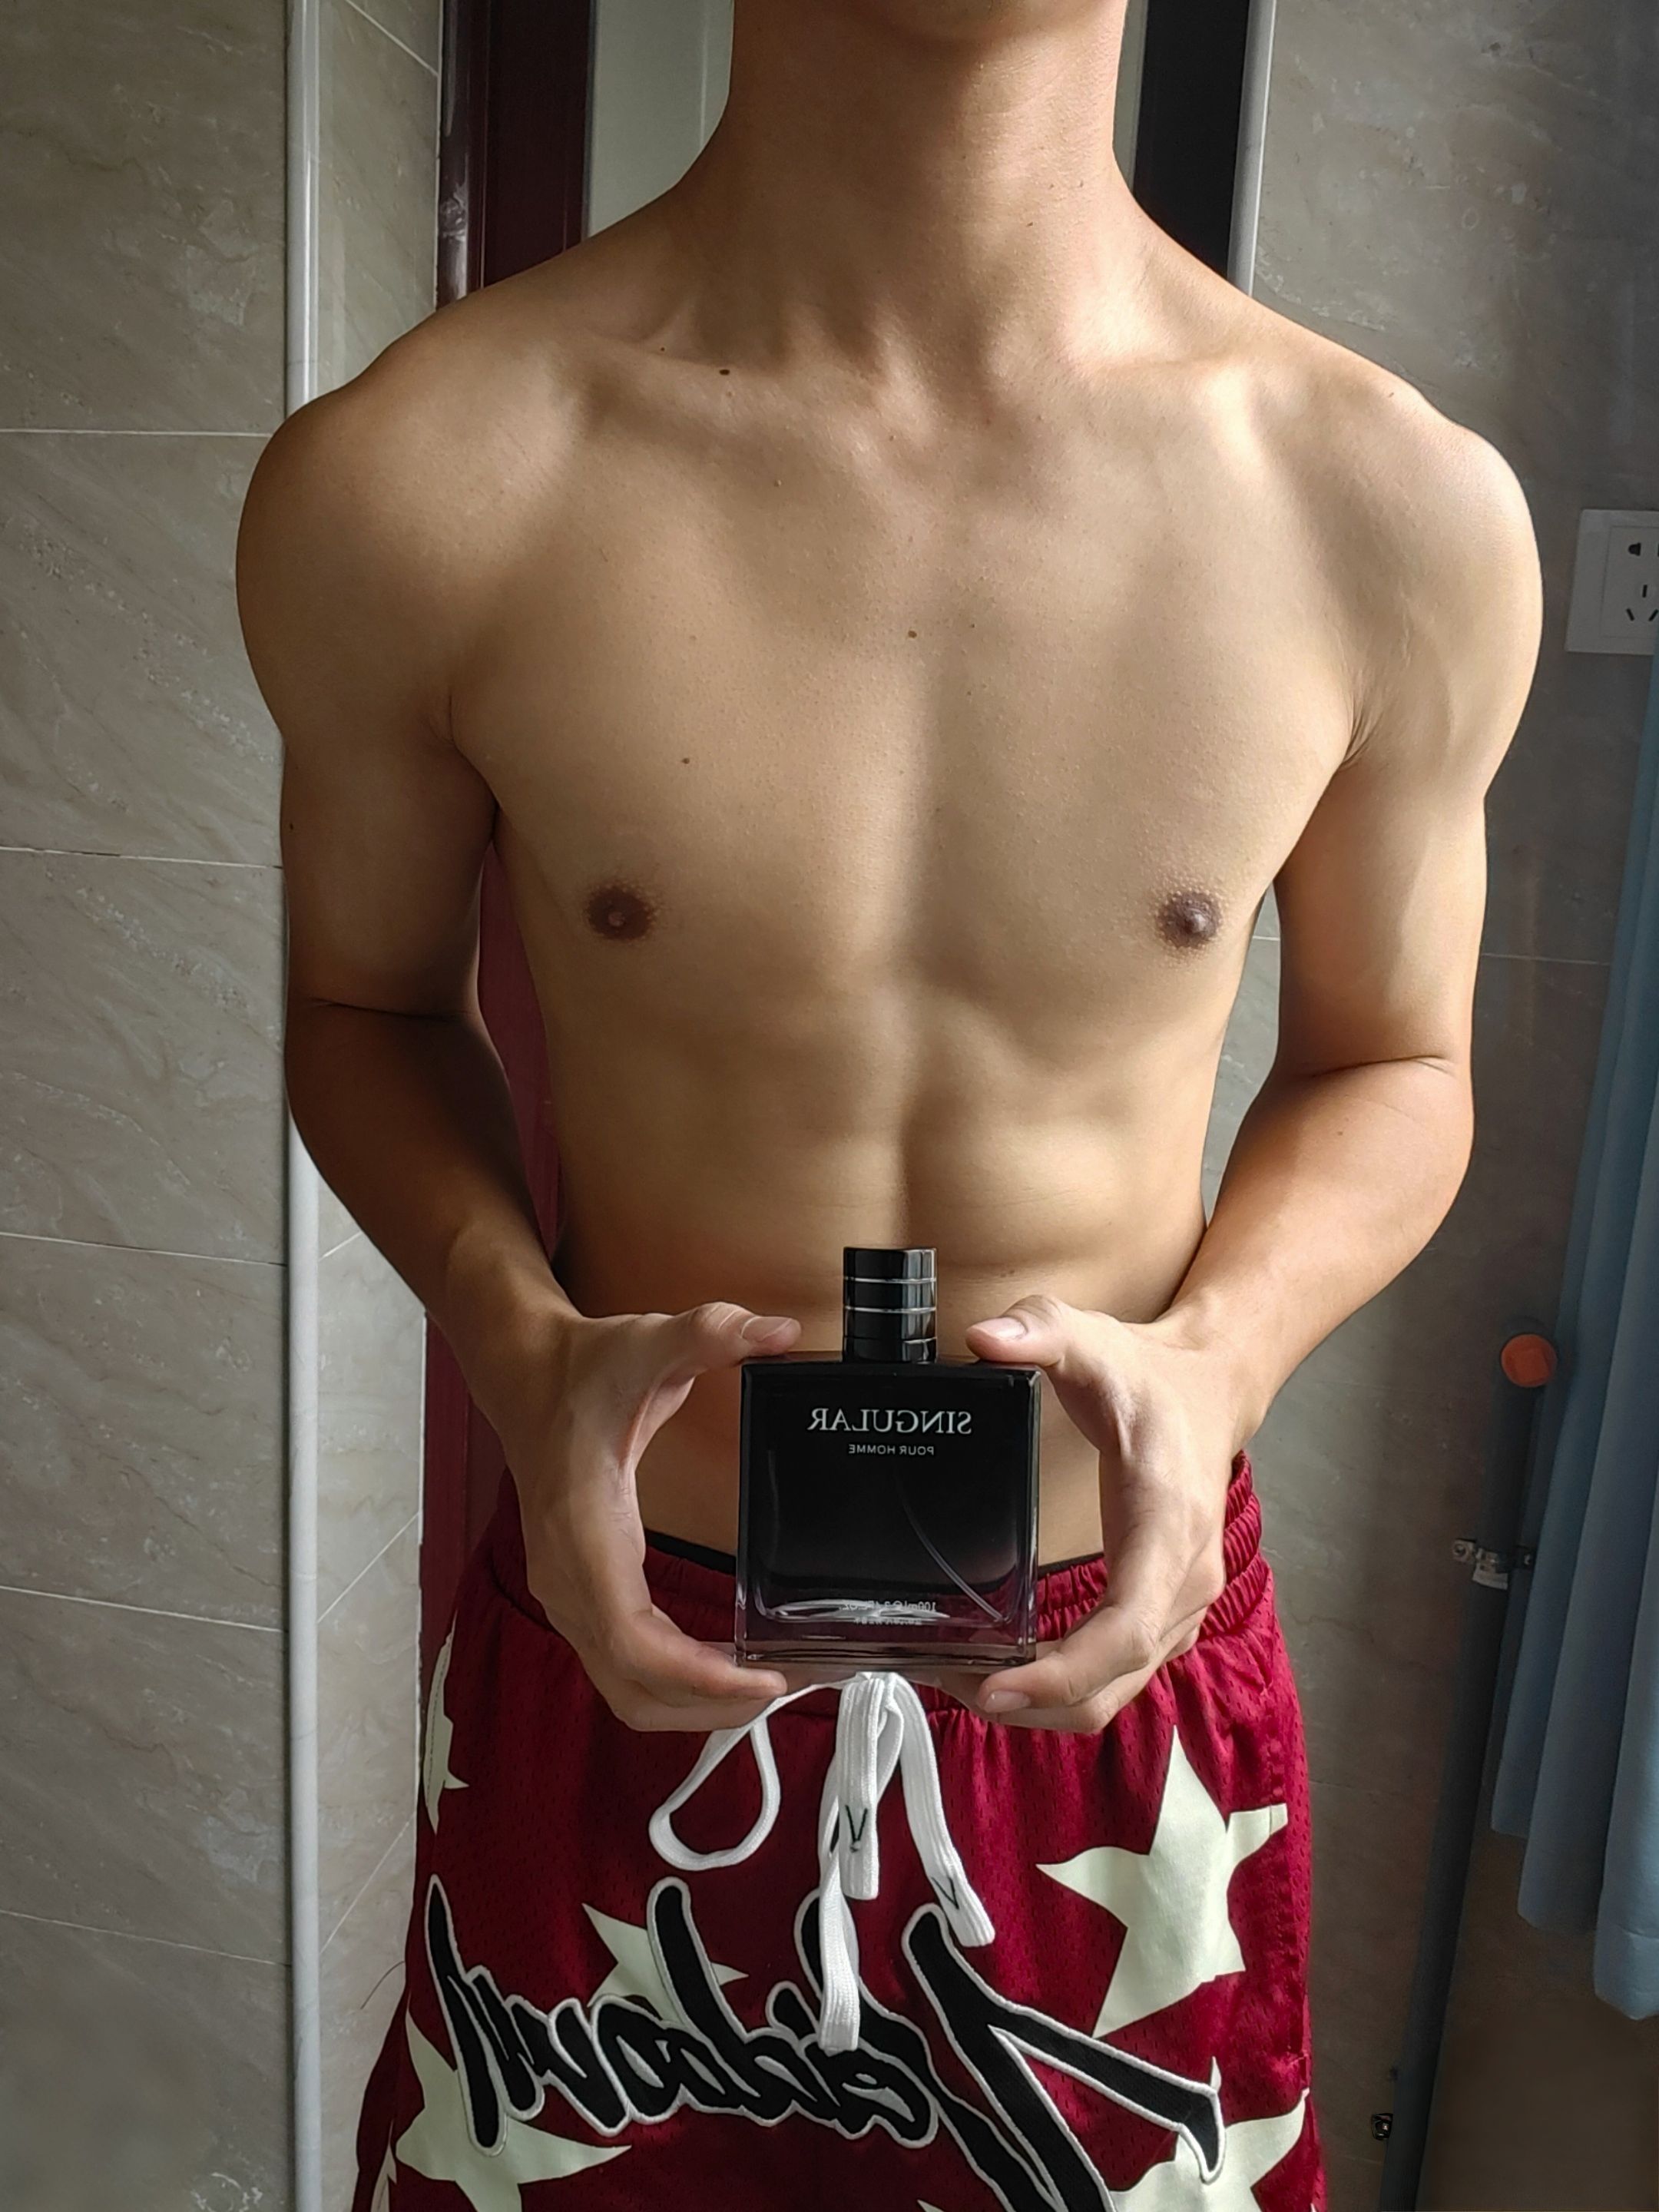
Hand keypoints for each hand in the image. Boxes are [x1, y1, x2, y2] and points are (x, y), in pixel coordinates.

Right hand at [496, 1299, 801, 1730]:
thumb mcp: (648, 1340)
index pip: (635, 1643)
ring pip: (625, 1690)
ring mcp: (568, 1596)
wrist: (527, 1377)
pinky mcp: (580, 1597)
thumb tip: (776, 1330)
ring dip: (693, 1707)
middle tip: (787, 1687)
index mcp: (584, 1534)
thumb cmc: (585, 1370)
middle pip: (634, 1688)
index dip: (699, 1678)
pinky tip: (722, 1669)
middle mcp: (568, 1580)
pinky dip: (673, 1685)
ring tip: (764, 1688)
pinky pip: (623, 1668)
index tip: (763, 1679)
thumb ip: (710, 1331)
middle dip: (710, 1707)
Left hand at [955, 1294, 1242, 1731]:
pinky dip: (1062, 1687)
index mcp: (1167, 1527)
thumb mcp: (1093, 1339)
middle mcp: (1183, 1581)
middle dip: (1033, 1702)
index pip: (1125, 1628)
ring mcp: (1178, 1606)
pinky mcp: (1162, 1613)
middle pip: (1113, 1683)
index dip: (1064, 1671)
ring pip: (1114, 1692)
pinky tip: (1007, 1671)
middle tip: (951, 1683)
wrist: (1210, 1389)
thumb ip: (1040, 1330)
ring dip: (1043, 1704)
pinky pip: (1115, 1676)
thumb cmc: (1152, 1378)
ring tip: (964, 1681)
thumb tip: (985, 1338)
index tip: (998, 1687)